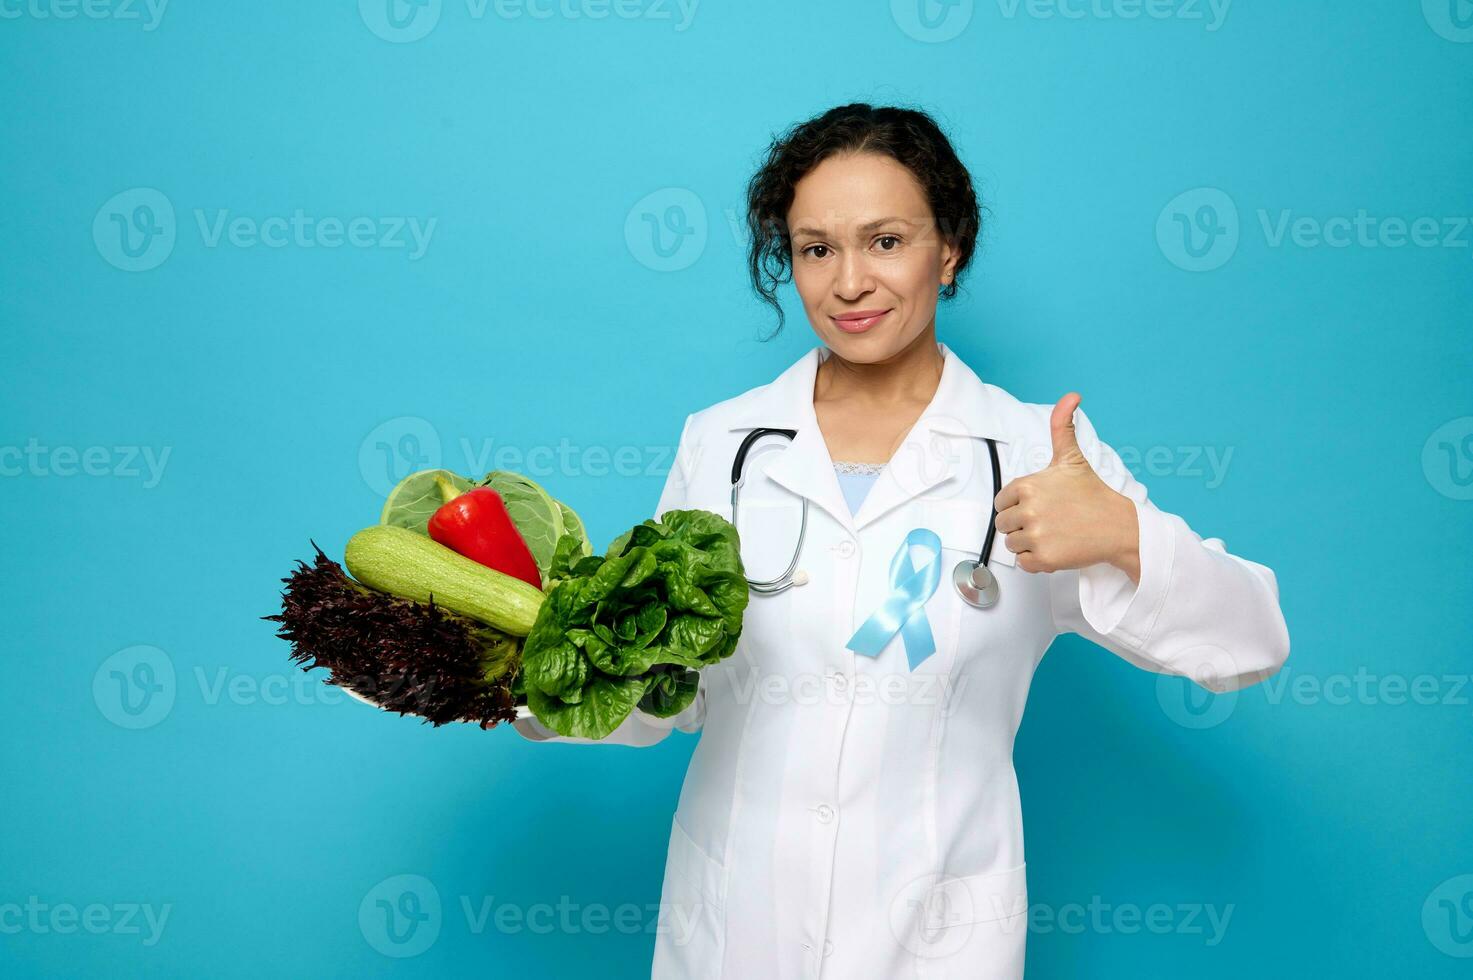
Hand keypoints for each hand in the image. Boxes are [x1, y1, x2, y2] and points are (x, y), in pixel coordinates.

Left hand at [993, 393, 1140, 581]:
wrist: (1118, 526)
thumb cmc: (1092, 494)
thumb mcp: (1071, 458)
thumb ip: (1062, 426)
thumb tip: (1071, 396)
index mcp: (1027, 485)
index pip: (1001, 502)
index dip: (1017, 505)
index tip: (1039, 505)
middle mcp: (1028, 510)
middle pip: (1004, 524)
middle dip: (1021, 525)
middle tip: (1048, 521)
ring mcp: (1036, 535)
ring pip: (1012, 544)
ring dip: (1028, 543)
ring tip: (1053, 533)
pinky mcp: (1044, 558)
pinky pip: (1023, 563)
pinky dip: (1036, 560)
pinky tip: (1055, 547)